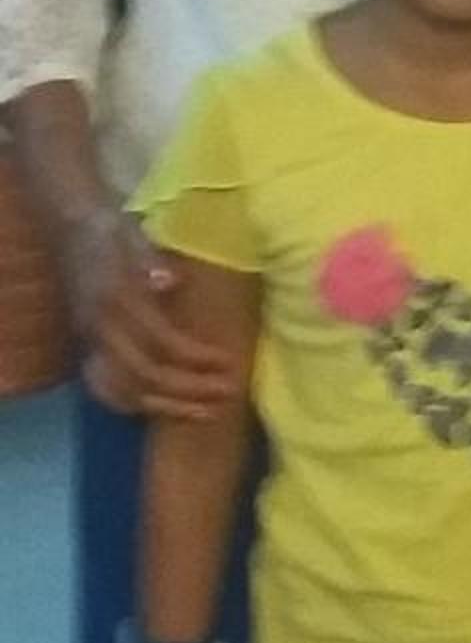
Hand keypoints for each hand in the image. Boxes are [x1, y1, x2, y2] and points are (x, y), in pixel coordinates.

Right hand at [63, 205, 240, 420]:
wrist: (69, 229)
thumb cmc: (111, 230)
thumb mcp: (130, 233)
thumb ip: (149, 259)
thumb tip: (170, 282)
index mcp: (115, 299)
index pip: (159, 341)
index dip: (195, 357)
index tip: (228, 362)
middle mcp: (100, 328)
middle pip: (146, 374)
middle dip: (190, 389)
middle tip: (229, 392)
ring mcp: (91, 343)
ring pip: (127, 390)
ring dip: (169, 406)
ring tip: (209, 412)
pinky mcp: (87, 349)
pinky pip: (107, 390)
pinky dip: (136, 407)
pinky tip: (167, 411)